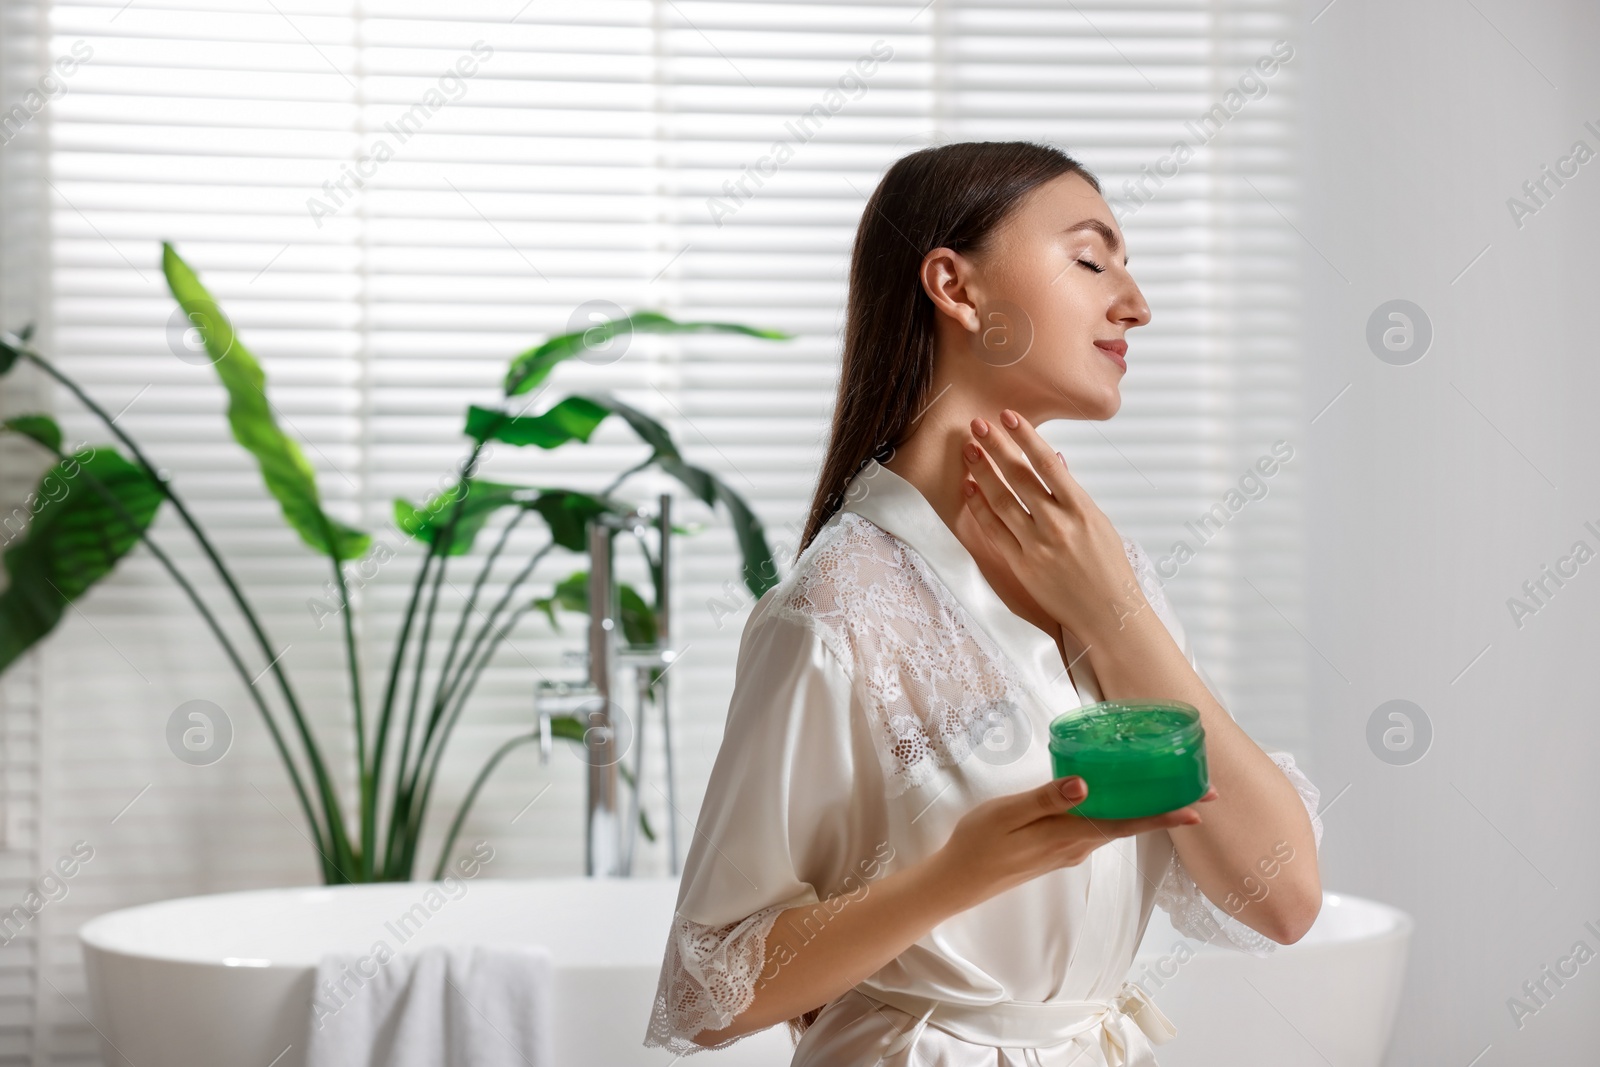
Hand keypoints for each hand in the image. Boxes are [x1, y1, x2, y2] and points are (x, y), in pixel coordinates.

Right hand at [933, 775, 1217, 910]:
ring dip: (1144, 810)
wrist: (957, 881)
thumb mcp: (1008, 814)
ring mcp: (1068, 850)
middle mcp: (1077, 846)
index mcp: (1069, 835)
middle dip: (1166, 809)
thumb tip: (1086, 785)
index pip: (1127, 823)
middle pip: (1130, 824)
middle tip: (1202, 792)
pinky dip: (1117, 812)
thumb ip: (1046, 799)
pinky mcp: (1057, 849)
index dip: (1164, 816)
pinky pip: (1097, 827)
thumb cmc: (978, 843)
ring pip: (1115, 825)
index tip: (1199, 809)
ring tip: (1168, 789)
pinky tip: (1116, 797)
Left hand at [960, 409, 1149, 642]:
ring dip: (983, 472)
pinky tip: (969, 487)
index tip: (1010, 416)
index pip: (1048, 464)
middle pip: (1020, 477)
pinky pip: (994, 530)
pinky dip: (980, 506)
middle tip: (978, 423)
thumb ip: (1073, 493)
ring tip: (970, 448)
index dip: (1026, 438)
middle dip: (997, 446)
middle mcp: (1058, 525)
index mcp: (1082, 511)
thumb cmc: (1107, 568)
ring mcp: (1037, 545)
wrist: (1107, 613)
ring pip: (1002, 500)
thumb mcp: (1099, 524)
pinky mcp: (1021, 565)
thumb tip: (1055, 460)